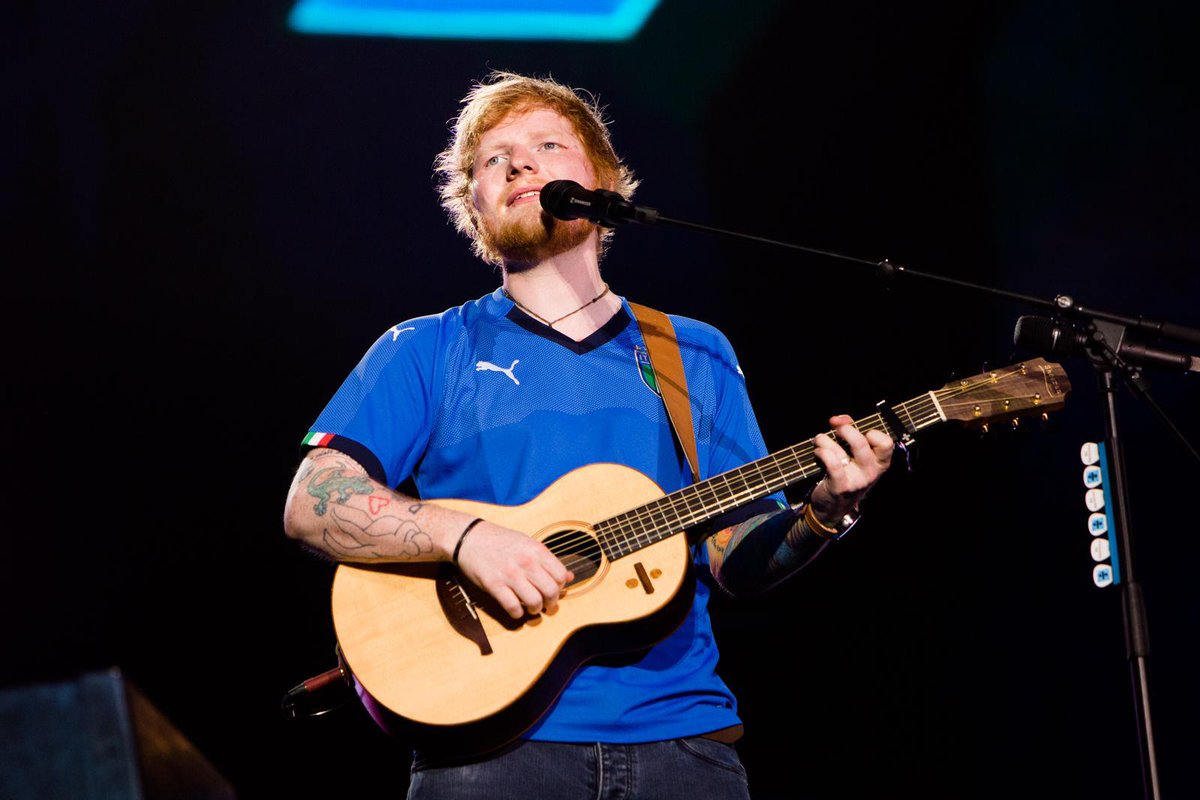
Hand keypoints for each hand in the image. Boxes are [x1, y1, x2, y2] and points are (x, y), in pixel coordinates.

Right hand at [454, 521, 573, 618]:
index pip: (561, 576)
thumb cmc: (500, 540)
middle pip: (551, 592)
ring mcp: (510, 574)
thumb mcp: (527, 543)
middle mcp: (526, 562)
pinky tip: (515, 609)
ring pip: (534, 602)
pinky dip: (517, 613)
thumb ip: (547, 560)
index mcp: (536, 550)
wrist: (469, 537)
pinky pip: (513, 607)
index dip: (561, 586)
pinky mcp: (494, 585)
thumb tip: (570, 577)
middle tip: (545, 603)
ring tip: (531, 607)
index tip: (554, 589)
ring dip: (535, 610)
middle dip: (551, 602)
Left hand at [808, 414, 892, 525]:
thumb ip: (850, 432)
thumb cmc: (845, 474)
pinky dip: (821, 452)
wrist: (833, 507)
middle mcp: (871, 472)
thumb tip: (839, 419)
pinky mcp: (840, 486)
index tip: (856, 428)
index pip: (886, 442)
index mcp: (879, 463)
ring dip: (824, 440)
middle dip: (844, 430)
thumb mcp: (853, 455)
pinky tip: (817, 453)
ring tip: (820, 441)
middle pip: (861, 442)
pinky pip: (831, 462)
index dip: (871, 431)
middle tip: (836, 430)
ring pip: (840, 450)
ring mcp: (857, 481)